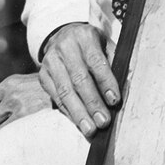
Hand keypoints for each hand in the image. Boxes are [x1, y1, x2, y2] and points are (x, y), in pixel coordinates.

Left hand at [0, 72, 50, 148]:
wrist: (78, 90)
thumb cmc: (56, 93)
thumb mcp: (33, 85)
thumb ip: (16, 94)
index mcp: (10, 83)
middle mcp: (11, 93)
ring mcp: (18, 105)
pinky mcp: (27, 117)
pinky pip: (2, 137)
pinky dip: (2, 145)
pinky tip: (10, 148)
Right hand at [38, 22, 119, 137]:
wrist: (63, 35)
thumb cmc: (91, 44)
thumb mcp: (104, 44)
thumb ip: (112, 61)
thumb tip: (121, 89)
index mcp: (85, 37)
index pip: (96, 62)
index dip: (106, 82)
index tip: (114, 100)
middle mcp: (65, 48)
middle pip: (79, 79)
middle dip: (92, 103)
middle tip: (103, 121)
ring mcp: (51, 62)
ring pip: (65, 91)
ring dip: (79, 113)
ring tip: (90, 129)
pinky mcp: (43, 75)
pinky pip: (56, 97)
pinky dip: (68, 111)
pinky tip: (77, 122)